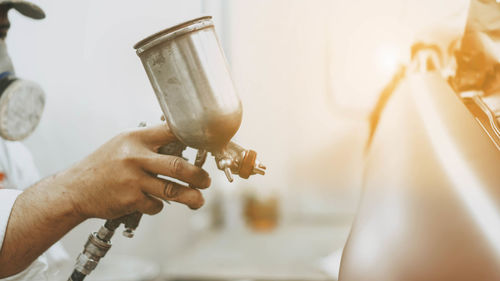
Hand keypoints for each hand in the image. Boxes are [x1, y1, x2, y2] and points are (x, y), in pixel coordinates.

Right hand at [58, 124, 210, 219]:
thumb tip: (182, 143)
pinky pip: (156, 204)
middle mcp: (135, 157)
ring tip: (198, 200)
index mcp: (136, 139)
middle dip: (198, 175)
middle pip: (177, 166)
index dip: (192, 137)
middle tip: (206, 181)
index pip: (171, 132)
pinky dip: (158, 205)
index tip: (207, 144)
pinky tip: (152, 201)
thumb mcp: (123, 144)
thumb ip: (149, 143)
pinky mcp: (130, 199)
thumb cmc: (103, 165)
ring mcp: (133, 179)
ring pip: (172, 189)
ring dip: (190, 197)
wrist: (75, 189)